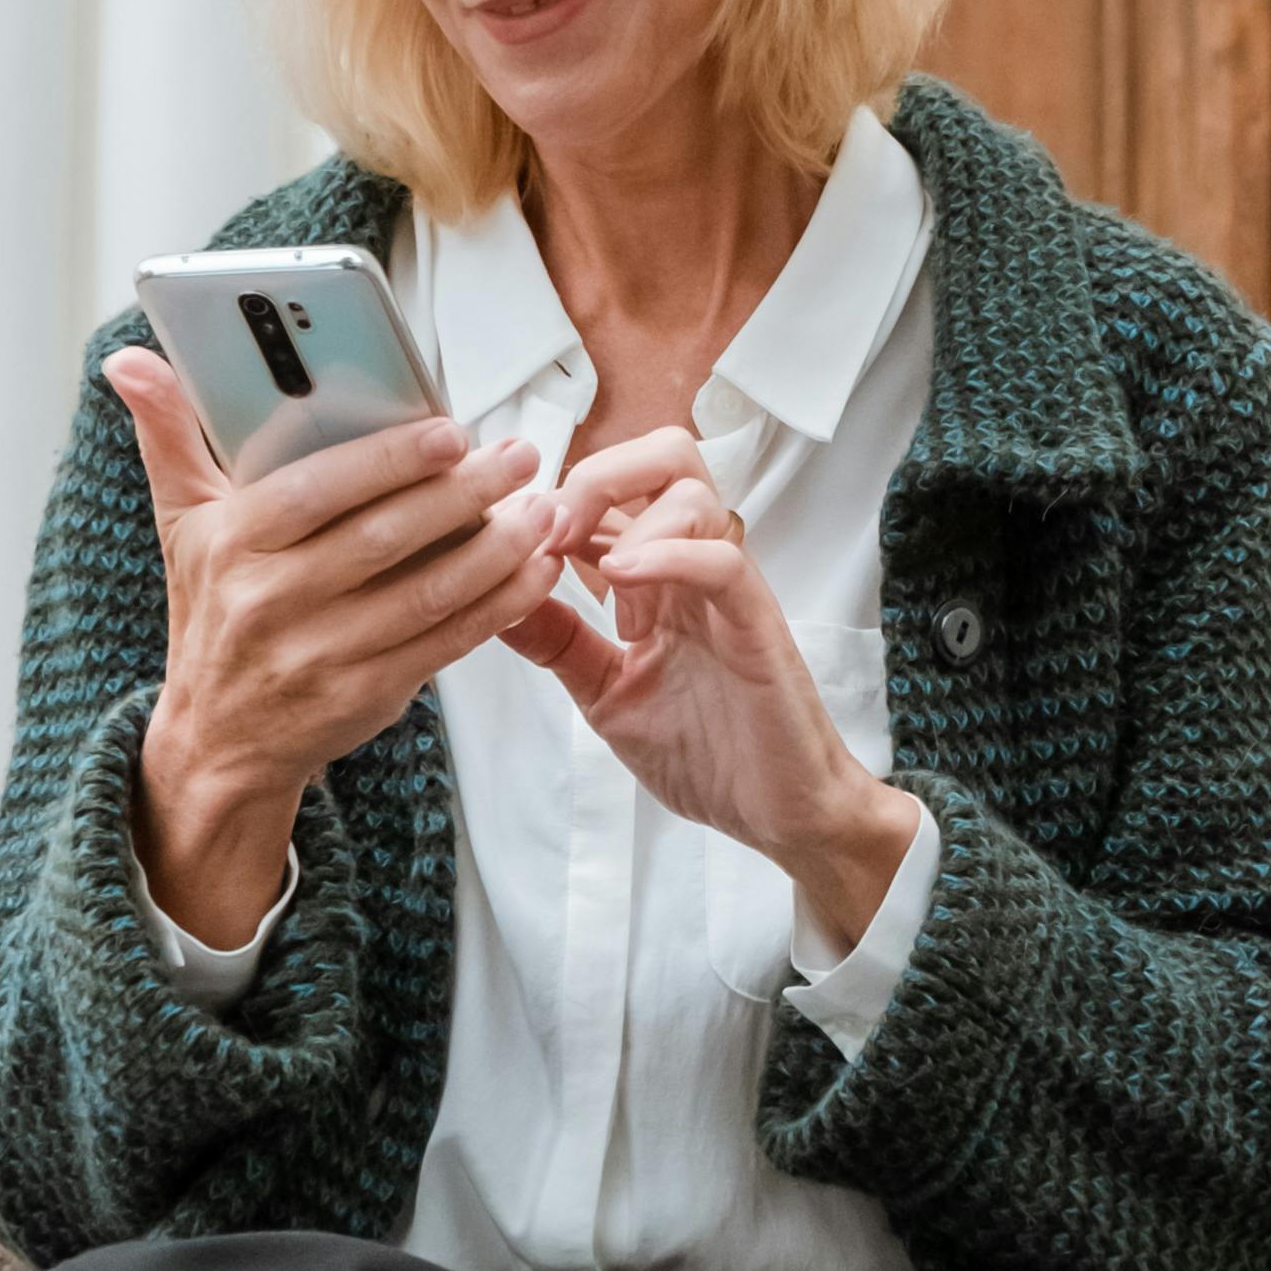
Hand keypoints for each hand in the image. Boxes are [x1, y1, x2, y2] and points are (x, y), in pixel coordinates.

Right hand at [108, 352, 564, 944]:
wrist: (218, 738)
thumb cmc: (211, 610)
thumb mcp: (182, 523)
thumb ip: (168, 436)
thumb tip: (128, 360)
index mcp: (232, 546)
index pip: (317, 492)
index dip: (388, 461)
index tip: (450, 431)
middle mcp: (272, 602)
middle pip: (384, 539)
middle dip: (464, 494)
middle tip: (519, 455)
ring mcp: (321, 656)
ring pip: (426, 594)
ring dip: (498, 550)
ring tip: (545, 508)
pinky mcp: (366, 696)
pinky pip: (446, 643)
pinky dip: (499, 604)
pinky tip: (537, 570)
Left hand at [498, 424, 921, 951]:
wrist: (777, 814)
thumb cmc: (709, 753)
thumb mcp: (607, 693)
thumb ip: (559, 643)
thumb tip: (494, 600)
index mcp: (658, 579)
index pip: (614, 494)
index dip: (554, 498)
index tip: (507, 535)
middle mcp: (692, 569)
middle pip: (664, 455)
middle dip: (598, 472)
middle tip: (550, 524)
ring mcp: (727, 590)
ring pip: (691, 488)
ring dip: (623, 506)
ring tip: (577, 556)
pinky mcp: (756, 621)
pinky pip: (721, 558)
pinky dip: (667, 552)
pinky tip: (620, 576)